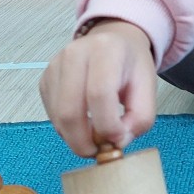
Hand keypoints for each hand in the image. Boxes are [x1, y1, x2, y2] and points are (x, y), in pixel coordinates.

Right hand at [40, 19, 156, 157]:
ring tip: (95, 135)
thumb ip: (140, 118)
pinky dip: (67, 128)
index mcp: (106, 50)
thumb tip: (116, 142)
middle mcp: (75, 53)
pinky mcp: (45, 79)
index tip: (118, 140)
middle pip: (70, 110)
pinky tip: (84, 122)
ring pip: (58, 117)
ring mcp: (54, 66)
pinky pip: (52, 115)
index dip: (107, 126)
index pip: (99, 94)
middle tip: (99, 151)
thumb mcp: (148, 89)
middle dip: (84, 141)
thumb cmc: (131, 66)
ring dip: (75, 137)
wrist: (113, 41)